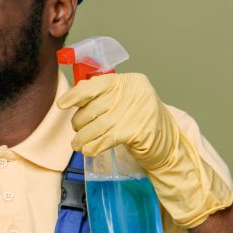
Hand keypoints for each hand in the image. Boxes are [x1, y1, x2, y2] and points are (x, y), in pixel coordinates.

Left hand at [57, 73, 232, 226]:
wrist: (169, 144)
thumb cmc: (142, 121)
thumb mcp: (126, 102)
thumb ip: (105, 97)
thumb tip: (73, 99)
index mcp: (129, 82)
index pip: (95, 84)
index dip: (75, 95)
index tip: (62, 104)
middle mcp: (133, 93)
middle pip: (94, 107)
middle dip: (80, 122)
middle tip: (77, 131)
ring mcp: (136, 112)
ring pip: (97, 125)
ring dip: (83, 137)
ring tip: (78, 144)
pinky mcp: (136, 132)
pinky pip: (105, 139)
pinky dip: (93, 146)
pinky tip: (88, 150)